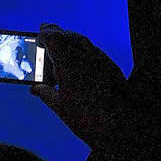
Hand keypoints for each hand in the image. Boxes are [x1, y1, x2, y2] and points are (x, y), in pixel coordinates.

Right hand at [30, 24, 129, 150]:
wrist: (124, 125)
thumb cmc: (89, 118)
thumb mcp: (61, 108)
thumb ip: (46, 94)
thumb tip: (36, 89)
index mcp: (67, 62)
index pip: (53, 37)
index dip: (44, 36)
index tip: (38, 42)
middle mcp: (84, 55)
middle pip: (67, 35)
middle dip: (55, 37)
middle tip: (46, 42)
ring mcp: (99, 59)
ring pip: (81, 41)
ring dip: (69, 44)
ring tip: (61, 57)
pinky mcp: (110, 65)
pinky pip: (92, 51)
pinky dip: (81, 53)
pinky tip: (78, 67)